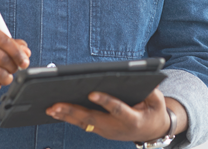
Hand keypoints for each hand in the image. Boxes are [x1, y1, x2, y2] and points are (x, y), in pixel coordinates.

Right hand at [0, 27, 30, 95]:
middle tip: (14, 69)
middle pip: (3, 58)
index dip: (18, 52)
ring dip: (7, 78)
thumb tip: (26, 53)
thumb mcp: (2, 46)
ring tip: (6, 76)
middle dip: (13, 67)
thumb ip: (17, 46)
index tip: (25, 61)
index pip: (5, 41)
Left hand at [46, 88, 173, 141]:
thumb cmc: (153, 111)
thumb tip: (138, 76)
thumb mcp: (157, 100)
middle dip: (73, 111)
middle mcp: (116, 128)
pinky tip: (56, 112)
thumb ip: (150, 90)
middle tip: (56, 104)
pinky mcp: (100, 131)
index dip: (104, 101)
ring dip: (66, 116)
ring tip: (50, 108)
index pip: (116, 109)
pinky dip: (69, 118)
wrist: (151, 132)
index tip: (91, 93)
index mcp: (132, 119)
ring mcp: (107, 132)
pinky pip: (83, 124)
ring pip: (84, 124)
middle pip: (92, 119)